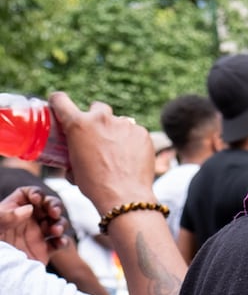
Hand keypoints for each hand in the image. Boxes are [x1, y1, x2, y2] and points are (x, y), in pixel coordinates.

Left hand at [0, 186, 67, 262]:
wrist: (0, 271)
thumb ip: (6, 216)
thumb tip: (29, 209)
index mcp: (12, 211)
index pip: (27, 195)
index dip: (35, 193)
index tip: (37, 200)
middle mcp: (26, 221)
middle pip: (47, 206)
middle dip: (54, 206)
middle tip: (54, 213)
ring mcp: (36, 235)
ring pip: (56, 223)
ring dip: (60, 224)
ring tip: (54, 231)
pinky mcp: (43, 251)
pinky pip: (58, 243)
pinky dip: (62, 242)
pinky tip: (58, 243)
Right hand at [48, 93, 155, 212]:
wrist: (124, 196)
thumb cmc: (94, 184)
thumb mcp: (73, 166)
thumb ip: (72, 151)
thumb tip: (73, 155)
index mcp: (78, 124)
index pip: (60, 99)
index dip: (58, 102)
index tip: (61, 107)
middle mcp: (101, 118)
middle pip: (96, 107)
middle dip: (96, 118)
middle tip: (97, 135)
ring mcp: (124, 124)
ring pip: (118, 121)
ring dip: (116, 131)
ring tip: (117, 152)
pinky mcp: (142, 133)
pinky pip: (134, 132)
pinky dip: (132, 141)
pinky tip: (131, 157)